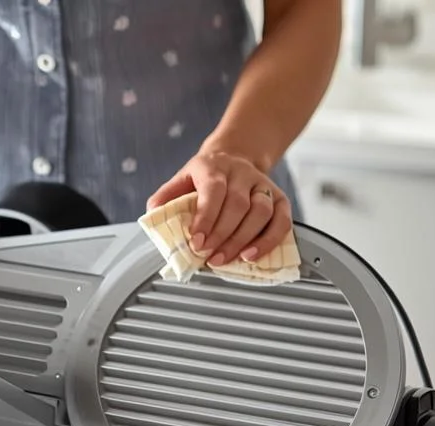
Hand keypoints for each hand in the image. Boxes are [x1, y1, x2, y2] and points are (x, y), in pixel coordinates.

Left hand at [148, 149, 291, 266]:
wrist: (235, 157)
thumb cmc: (204, 177)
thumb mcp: (181, 180)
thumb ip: (164, 198)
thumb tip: (152, 215)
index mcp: (213, 167)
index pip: (213, 191)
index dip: (206, 218)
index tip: (196, 242)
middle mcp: (241, 173)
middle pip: (238, 204)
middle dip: (222, 235)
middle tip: (208, 256)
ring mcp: (263, 184)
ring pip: (261, 212)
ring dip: (243, 240)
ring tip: (226, 259)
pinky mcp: (279, 198)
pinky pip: (282, 220)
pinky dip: (269, 241)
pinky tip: (252, 256)